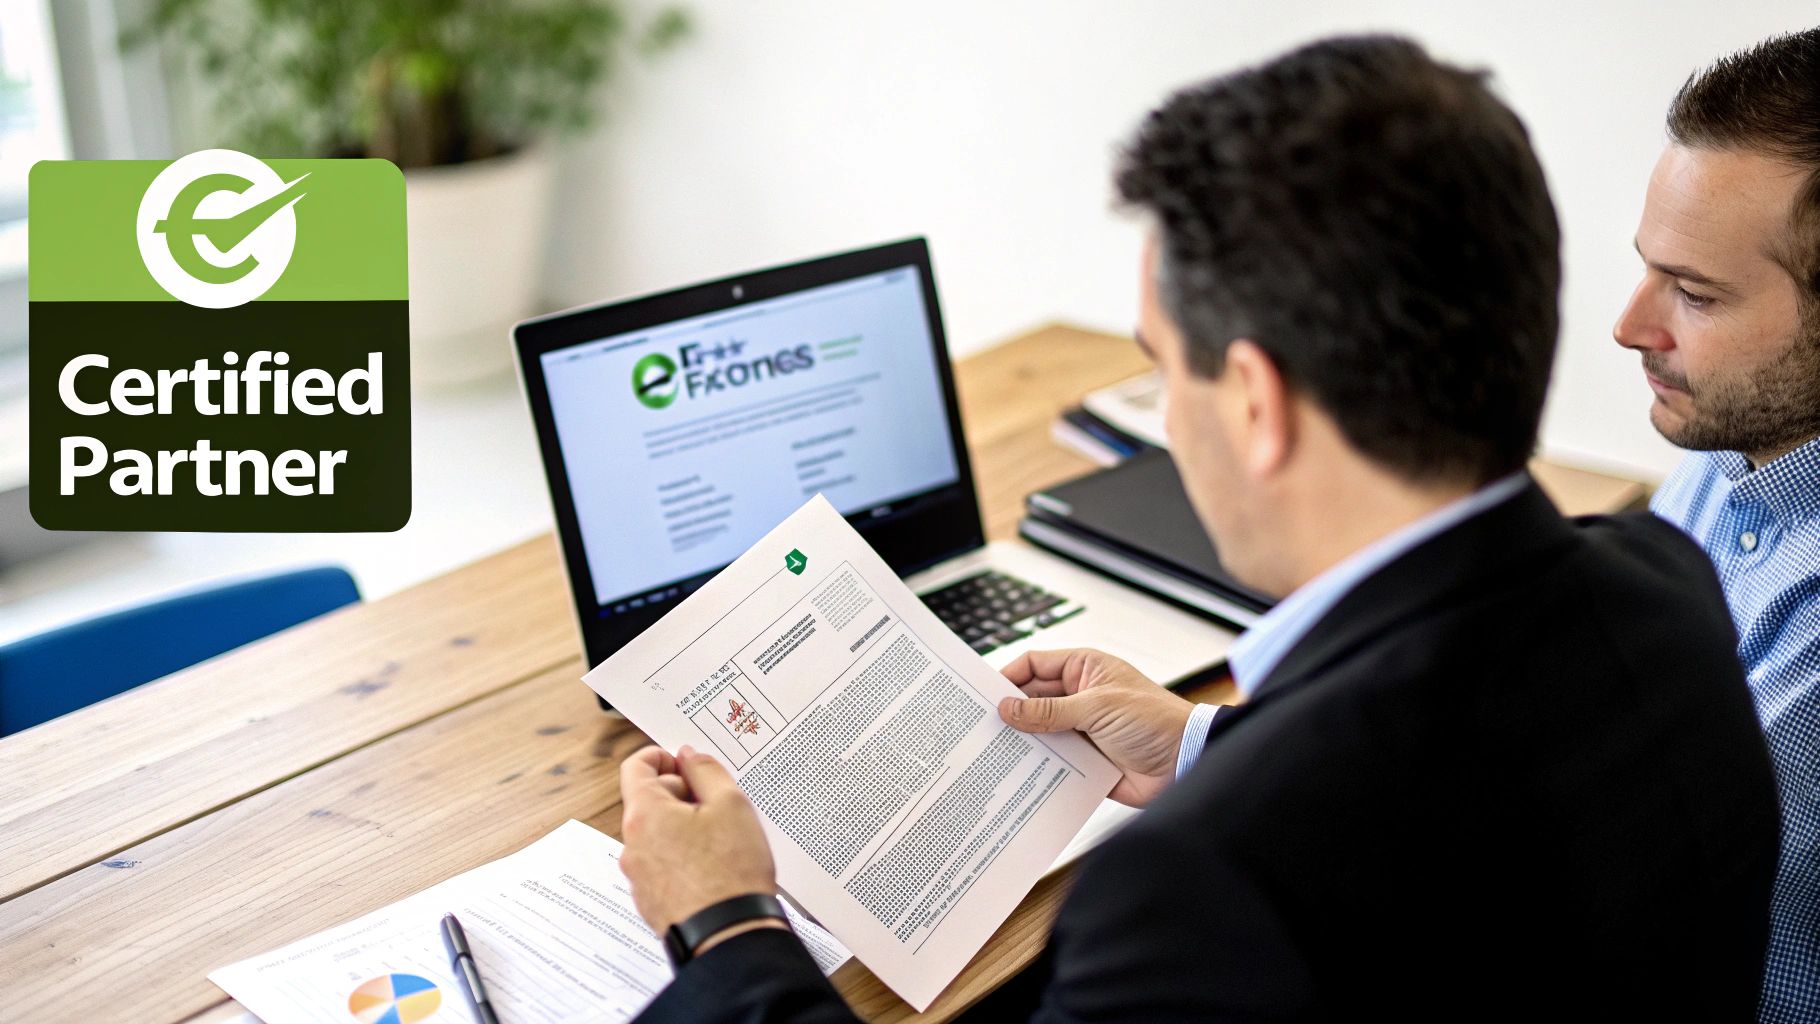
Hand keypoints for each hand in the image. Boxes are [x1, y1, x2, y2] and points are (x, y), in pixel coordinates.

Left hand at [618, 744, 783, 947]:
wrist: (730, 935)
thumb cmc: (731, 873)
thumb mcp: (731, 804)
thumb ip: (706, 770)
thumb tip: (689, 756)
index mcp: (644, 816)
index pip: (635, 767)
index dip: (661, 756)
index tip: (686, 763)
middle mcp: (632, 846)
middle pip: (648, 802)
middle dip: (680, 794)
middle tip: (717, 803)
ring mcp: (639, 877)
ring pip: (657, 835)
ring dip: (683, 827)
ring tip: (722, 839)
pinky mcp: (651, 901)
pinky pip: (662, 865)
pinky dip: (682, 857)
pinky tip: (714, 866)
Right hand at [998, 648, 1195, 806]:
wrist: (1187, 762)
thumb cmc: (1155, 721)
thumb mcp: (1097, 708)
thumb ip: (1049, 711)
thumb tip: (1009, 708)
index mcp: (1084, 669)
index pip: (1035, 665)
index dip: (1008, 676)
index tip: (983, 693)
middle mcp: (1080, 696)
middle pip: (1032, 699)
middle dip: (1009, 711)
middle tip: (980, 725)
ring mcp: (1081, 728)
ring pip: (1039, 732)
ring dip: (1021, 740)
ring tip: (990, 750)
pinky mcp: (1085, 759)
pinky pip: (1053, 760)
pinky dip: (1037, 766)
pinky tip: (1017, 773)